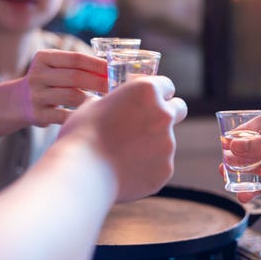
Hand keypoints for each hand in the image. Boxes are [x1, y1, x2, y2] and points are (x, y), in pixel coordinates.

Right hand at [17, 49, 107, 126]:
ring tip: (106, 101)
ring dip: (91, 99)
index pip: (76, 58)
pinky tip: (91, 114)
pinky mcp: (38, 114)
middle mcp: (38, 75)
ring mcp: (37, 95)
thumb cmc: (50, 82)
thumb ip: (78, 66)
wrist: (19, 101)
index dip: (97, 64)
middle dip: (99, 82)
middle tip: (115, 87)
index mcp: (44, 58)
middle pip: (76, 77)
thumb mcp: (56, 67)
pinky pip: (65, 115)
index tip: (114, 70)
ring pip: (72, 97)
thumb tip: (113, 70)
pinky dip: (80, 115)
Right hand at [59, 75, 187, 201]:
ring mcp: (168, 144)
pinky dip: (147, 167)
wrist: (84, 174)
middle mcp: (164, 115)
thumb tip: (104, 104)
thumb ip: (109, 103)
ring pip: (166, 141)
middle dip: (168, 113)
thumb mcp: (91, 107)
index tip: (149, 100)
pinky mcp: (166, 169)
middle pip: (179, 109)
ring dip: (151, 144)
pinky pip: (159, 165)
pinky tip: (124, 173)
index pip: (166, 85)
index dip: (157, 92)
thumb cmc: (82, 136)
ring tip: (121, 156)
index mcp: (146, 92)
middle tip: (148, 123)